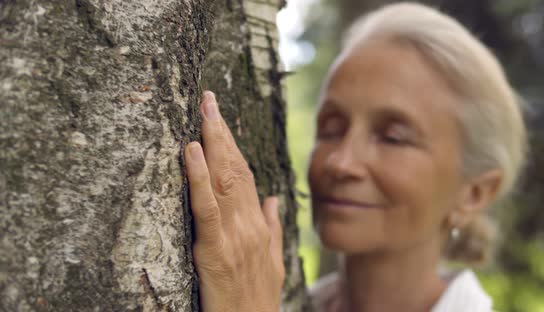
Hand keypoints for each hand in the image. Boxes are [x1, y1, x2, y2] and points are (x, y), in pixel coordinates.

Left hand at [184, 91, 284, 311]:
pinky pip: (207, 207)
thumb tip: (272, 199)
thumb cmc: (257, 300)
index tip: (221, 118)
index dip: (233, 145)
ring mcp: (234, 236)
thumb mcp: (272, 262)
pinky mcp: (215, 251)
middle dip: (221, 131)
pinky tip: (193, 150)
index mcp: (257, 225)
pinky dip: (199, 177)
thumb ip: (272, 227)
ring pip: (223, 180)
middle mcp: (248, 224)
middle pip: (234, 169)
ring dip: (213, 142)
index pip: (245, 175)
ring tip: (204, 112)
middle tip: (208, 99)